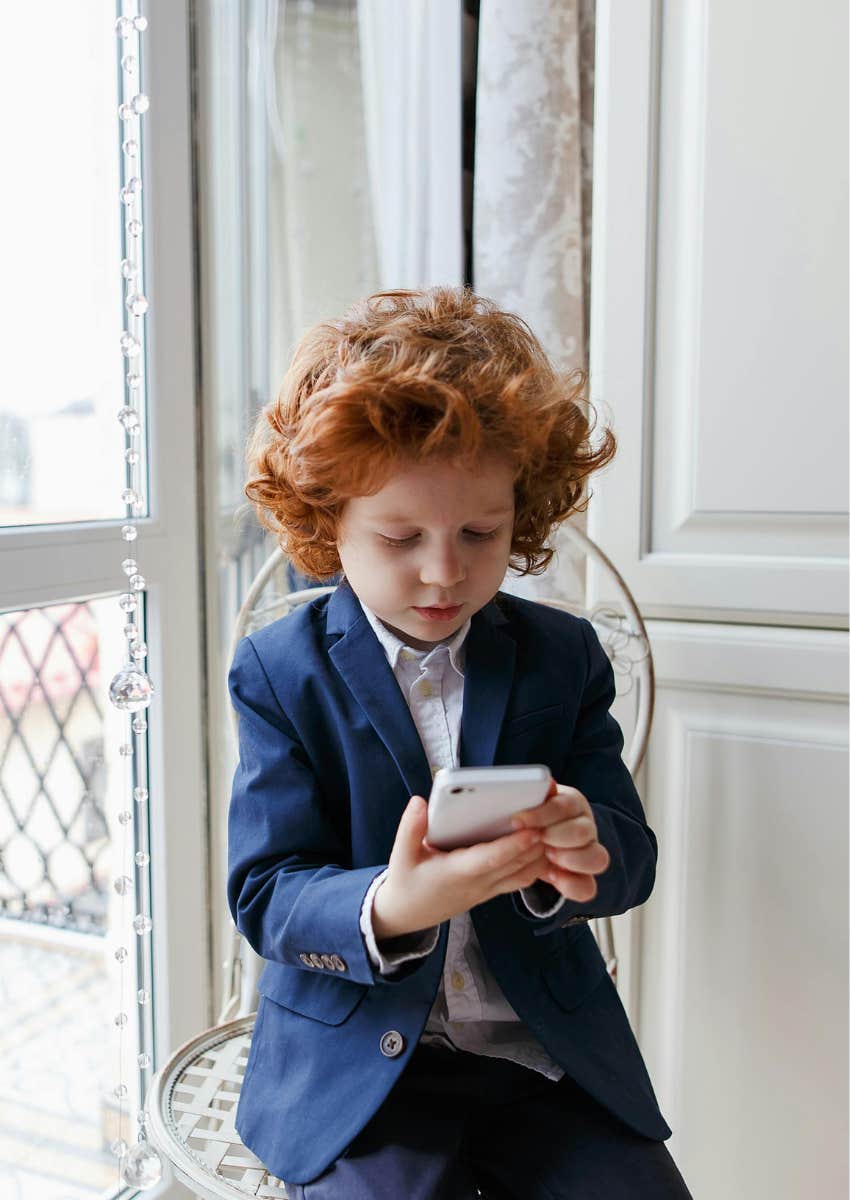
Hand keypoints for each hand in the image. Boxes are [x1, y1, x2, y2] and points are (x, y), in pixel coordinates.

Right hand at [371, 795, 548, 938]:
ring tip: (553, 829)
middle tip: (554, 819)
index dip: (514, 845)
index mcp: (457, 873)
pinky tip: (542, 847)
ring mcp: (487, 890)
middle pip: (516, 865)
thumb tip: (420, 802)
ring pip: (523, 875)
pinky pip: (519, 880)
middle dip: (537, 844)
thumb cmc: (406, 882)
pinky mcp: (490, 892)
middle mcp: (477, 884)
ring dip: (540, 855)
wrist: (407, 916)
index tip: (532, 828)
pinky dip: (534, 865)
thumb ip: (410, 828)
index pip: (492, 859)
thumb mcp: (400, 855)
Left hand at [511, 780, 609, 901]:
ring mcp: (588, 853)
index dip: (542, 814)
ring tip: (547, 857)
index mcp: (572, 803)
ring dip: (570, 859)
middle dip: (556, 836)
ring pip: (597, 858)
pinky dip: (572, 885)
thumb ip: (533, 794)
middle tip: (536, 839)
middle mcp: (585, 826)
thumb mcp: (525, 802)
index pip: (565, 805)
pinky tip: (553, 878)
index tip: (518, 821)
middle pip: (583, 831)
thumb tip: (547, 783)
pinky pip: (588, 887)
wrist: (525, 837)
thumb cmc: (524, 815)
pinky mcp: (584, 877)